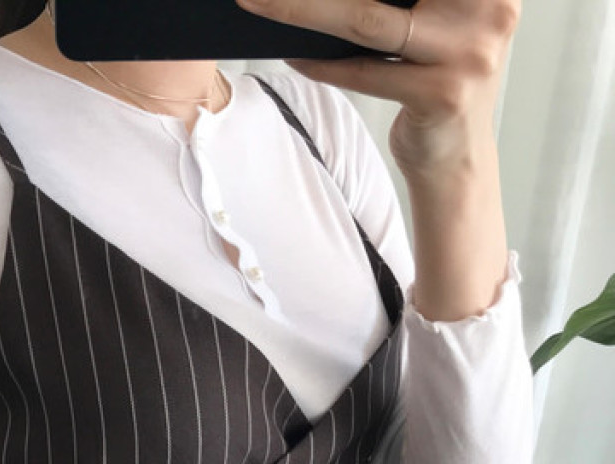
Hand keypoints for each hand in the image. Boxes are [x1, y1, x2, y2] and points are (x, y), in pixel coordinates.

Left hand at [234, 0, 521, 178]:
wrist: (457, 160)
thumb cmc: (437, 84)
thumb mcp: (437, 24)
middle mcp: (488, 9)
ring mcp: (469, 53)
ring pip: (365, 20)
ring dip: (303, 11)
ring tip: (261, 1)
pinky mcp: (442, 94)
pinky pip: (364, 72)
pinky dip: (323, 64)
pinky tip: (295, 55)